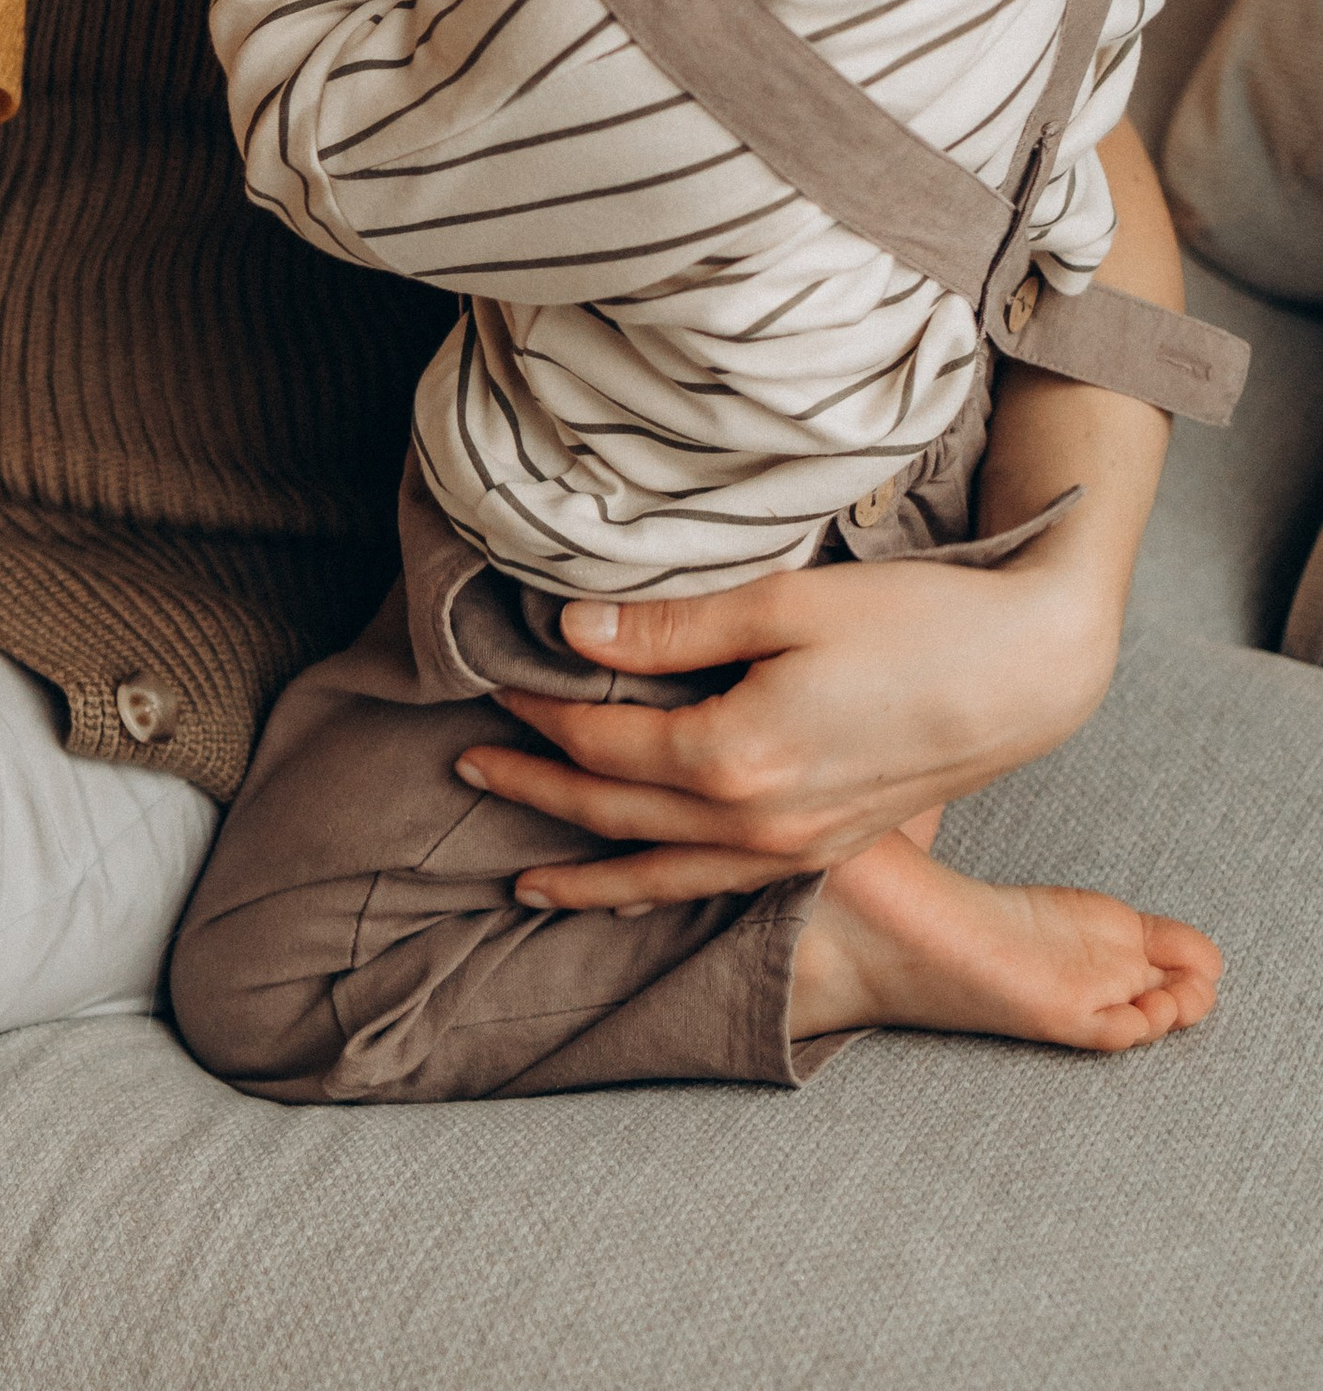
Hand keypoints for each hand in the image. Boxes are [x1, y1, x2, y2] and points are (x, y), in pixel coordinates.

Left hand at [458, 533, 1124, 911]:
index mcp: (736, 755)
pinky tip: (636, 893)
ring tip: (524, 877)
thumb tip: (574, 632)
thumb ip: (674, 627)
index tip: (494, 678)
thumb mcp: (784, 601)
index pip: (607, 739)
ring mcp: (795, 848)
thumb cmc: (912, 621)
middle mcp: (758, 821)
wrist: (1027, 672)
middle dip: (537, 787)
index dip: (543, 708)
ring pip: (664, 872)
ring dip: (588, 870)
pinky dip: (662, 892)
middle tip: (466, 764)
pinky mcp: (827, 849)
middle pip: (618, 812)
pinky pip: (719, 885)